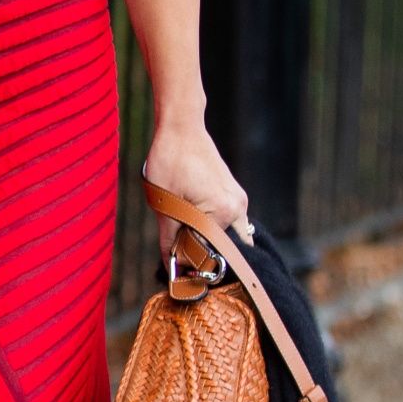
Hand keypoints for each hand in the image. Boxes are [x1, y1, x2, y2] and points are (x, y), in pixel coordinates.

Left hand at [143, 124, 249, 266]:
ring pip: (227, 236)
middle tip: (182, 263)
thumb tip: (171, 268)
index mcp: (224, 211)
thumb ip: (170, 239)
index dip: (195, 265)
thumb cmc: (170, 160)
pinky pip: (227, 223)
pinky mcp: (233, 195)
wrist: (181, 127)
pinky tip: (193, 230)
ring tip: (185, 245)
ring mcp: (238, 201)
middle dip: (205, 257)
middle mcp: (238, 208)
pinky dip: (212, 230)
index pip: (213, 254)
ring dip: (208, 243)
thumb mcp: (164, 204)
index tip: (179, 274)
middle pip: (224, 248)